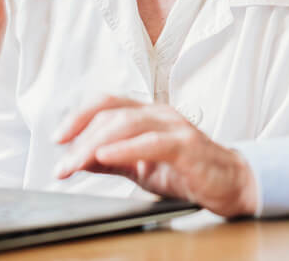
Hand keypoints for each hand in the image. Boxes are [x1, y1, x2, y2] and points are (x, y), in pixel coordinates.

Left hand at [53, 96, 258, 217]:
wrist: (230, 185)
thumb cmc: (185, 172)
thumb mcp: (139, 168)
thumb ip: (110, 160)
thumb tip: (76, 158)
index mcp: (147, 114)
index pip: (107, 103)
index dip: (78, 116)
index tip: (57, 138)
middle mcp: (159, 113)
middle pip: (111, 115)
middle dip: (80, 139)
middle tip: (61, 166)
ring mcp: (174, 126)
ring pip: (126, 124)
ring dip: (94, 145)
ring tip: (74, 163)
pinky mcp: (186, 145)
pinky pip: (151, 142)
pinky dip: (125, 148)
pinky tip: (105, 156)